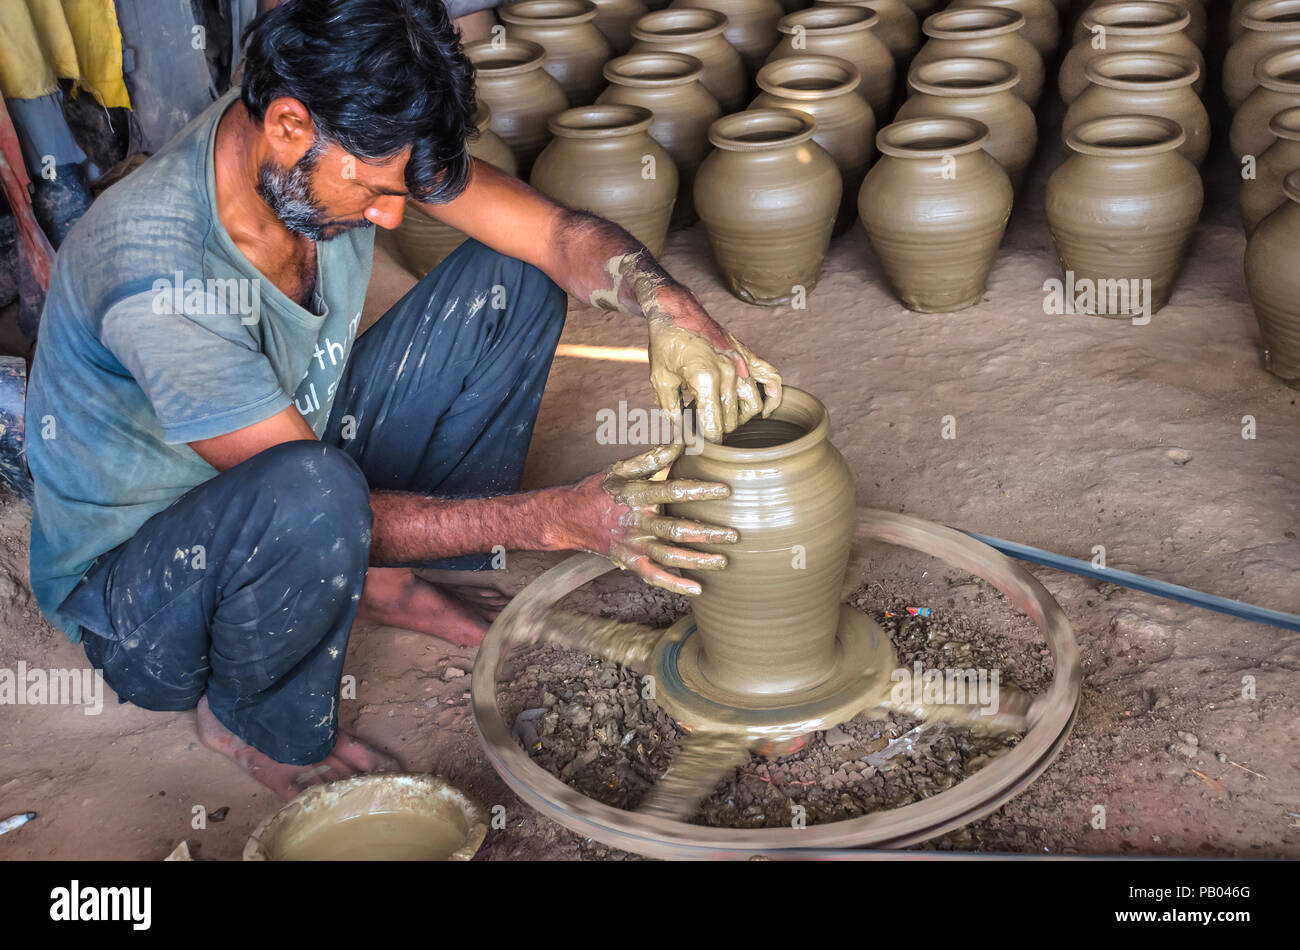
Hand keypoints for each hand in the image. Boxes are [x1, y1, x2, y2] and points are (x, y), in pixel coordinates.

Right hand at [562, 442, 738, 595]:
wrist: (569, 518)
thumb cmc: (599, 490)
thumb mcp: (620, 469)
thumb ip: (651, 459)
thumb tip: (680, 443)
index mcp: (637, 496)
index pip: (673, 491)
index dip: (700, 491)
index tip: (725, 491)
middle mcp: (637, 523)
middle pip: (676, 530)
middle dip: (706, 533)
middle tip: (734, 535)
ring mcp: (633, 545)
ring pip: (669, 556)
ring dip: (697, 561)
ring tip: (723, 562)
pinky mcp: (630, 562)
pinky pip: (654, 576)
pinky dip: (675, 584)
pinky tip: (698, 589)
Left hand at [643, 286, 782, 443]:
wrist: (676, 311)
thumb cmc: (666, 345)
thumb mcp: (660, 381)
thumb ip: (672, 411)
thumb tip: (684, 433)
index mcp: (705, 379)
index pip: (714, 427)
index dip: (706, 442)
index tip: (697, 446)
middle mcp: (729, 372)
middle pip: (732, 420)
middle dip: (717, 429)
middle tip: (700, 424)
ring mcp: (742, 363)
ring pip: (753, 406)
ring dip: (738, 418)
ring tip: (720, 415)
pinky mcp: (748, 356)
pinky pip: (772, 379)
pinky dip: (773, 398)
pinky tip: (764, 412)